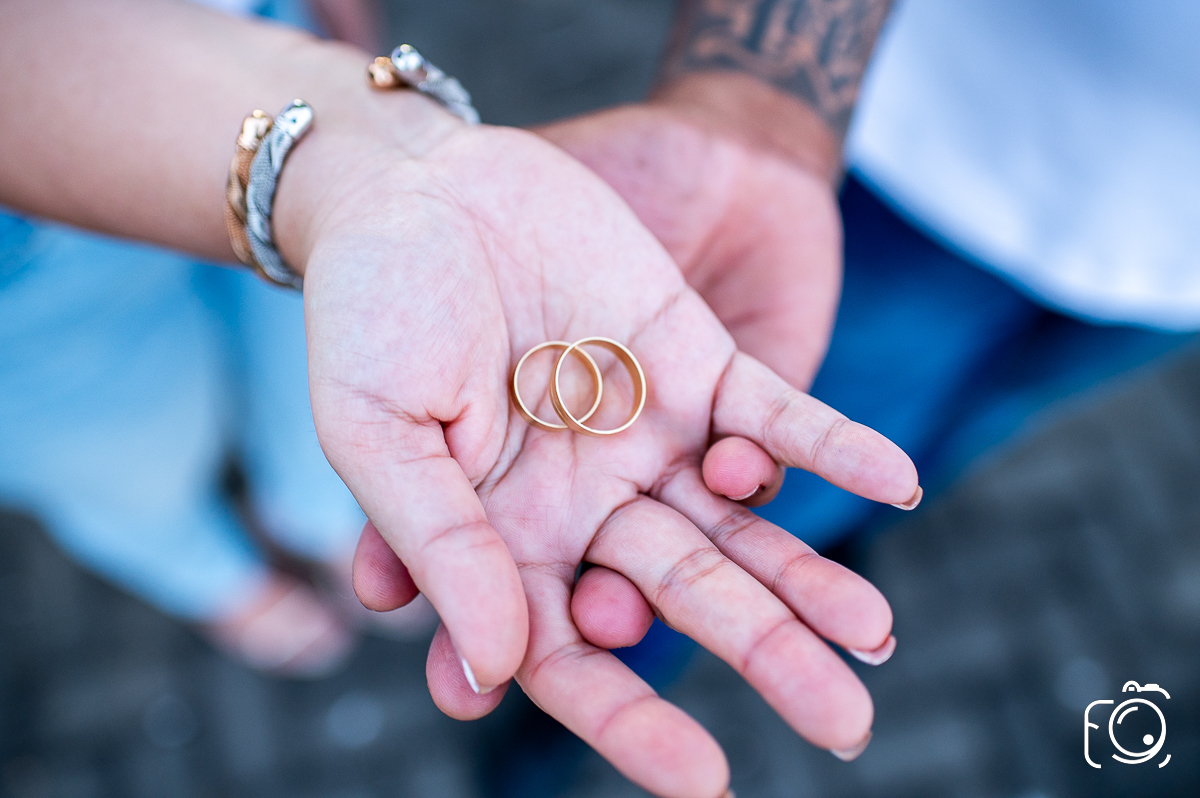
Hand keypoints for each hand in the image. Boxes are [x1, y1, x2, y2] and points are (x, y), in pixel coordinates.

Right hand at [301, 109, 916, 795]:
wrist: (416, 187)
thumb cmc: (368, 312)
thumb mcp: (379, 433)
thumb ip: (440, 544)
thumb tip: (492, 670)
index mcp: (504, 539)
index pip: (574, 653)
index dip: (631, 719)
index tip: (702, 779)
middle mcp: (588, 503)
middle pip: (686, 595)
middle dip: (762, 653)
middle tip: (843, 727)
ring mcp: (648, 434)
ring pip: (743, 520)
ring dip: (811, 573)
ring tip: (876, 635)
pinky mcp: (695, 360)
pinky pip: (777, 412)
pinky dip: (834, 445)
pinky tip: (899, 481)